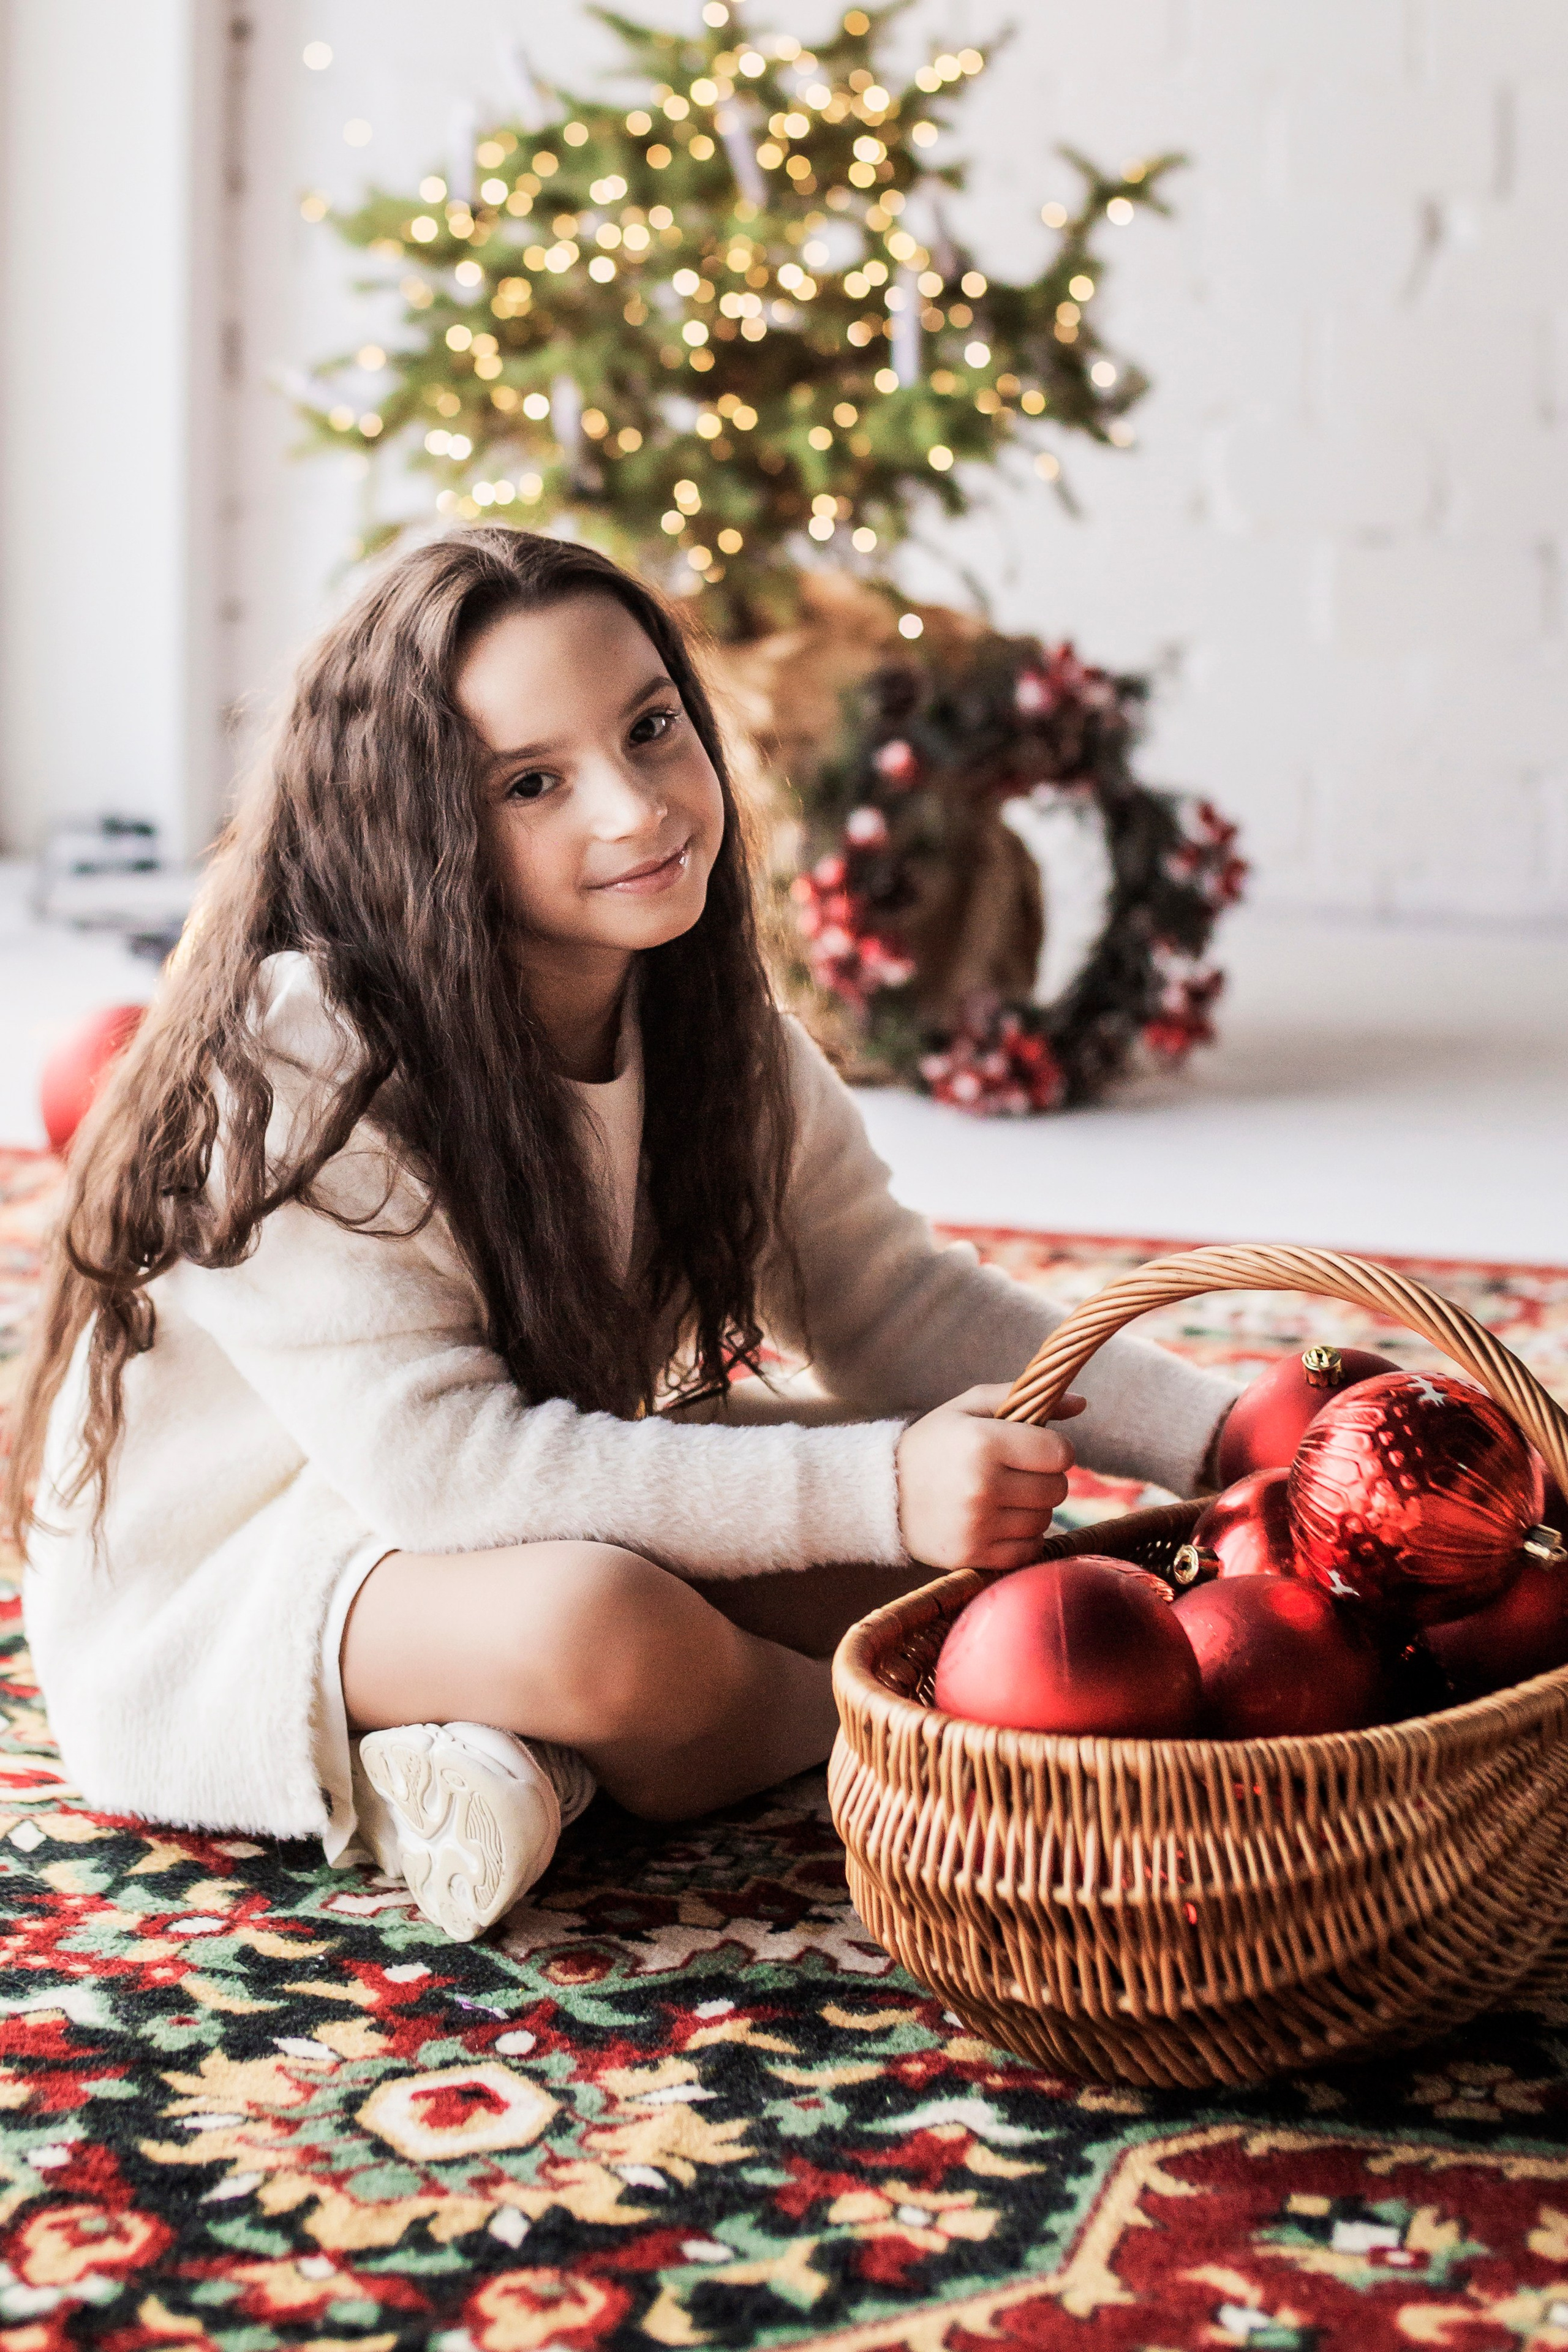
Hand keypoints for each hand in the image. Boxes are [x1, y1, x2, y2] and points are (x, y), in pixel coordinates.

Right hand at [895, 1384, 1084, 1570]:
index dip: (1055, 1450)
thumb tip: (1083, 1403)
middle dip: (1045, 1478)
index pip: (1061, 1453)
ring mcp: (977, 1524)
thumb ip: (1022, 1397)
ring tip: (1003, 1496)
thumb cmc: (933, 1443)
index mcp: (983, 1442)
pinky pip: (1028, 1550)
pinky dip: (1022, 1537)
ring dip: (1033, 1508)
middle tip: (1018, 1473)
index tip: (1035, 1449)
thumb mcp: (967, 1408)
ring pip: (1045, 1520)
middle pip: (1058, 1488)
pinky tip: (999, 1521)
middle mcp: (982, 1485)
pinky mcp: (972, 1555)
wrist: (881, 1493)